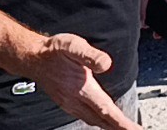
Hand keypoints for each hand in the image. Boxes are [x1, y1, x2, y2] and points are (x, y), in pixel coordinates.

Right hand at [19, 34, 141, 129]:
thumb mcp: (72, 46)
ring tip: (123, 128)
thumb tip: (106, 64)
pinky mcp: (66, 102)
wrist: (32, 58)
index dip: (121, 122)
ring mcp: (69, 103)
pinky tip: (102, 119)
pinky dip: (98, 120)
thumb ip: (90, 54)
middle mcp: (75, 100)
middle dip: (118, 127)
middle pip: (101, 120)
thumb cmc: (53, 51)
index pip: (106, 110)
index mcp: (81, 89)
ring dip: (109, 126)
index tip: (135, 129)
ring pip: (92, 120)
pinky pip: (85, 116)